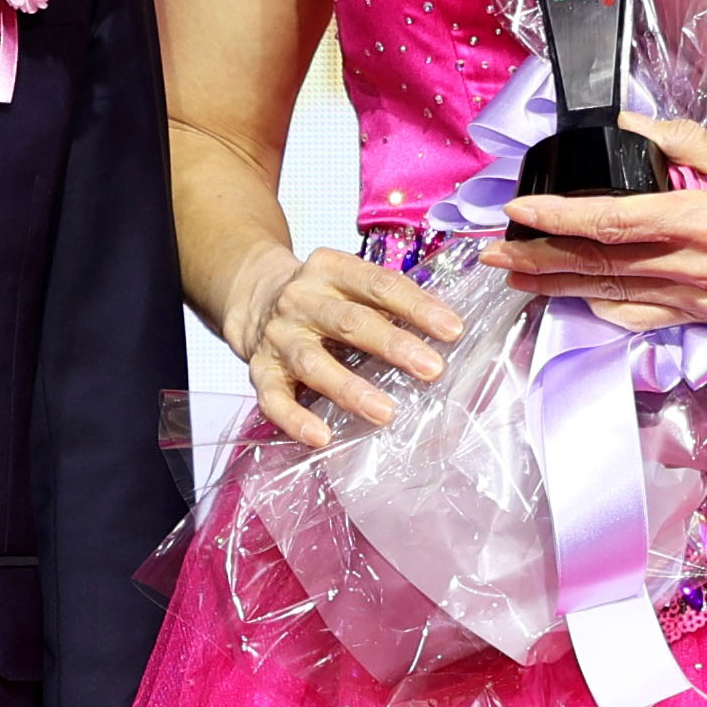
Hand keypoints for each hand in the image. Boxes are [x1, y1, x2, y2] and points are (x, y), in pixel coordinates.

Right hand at [225, 244, 463, 449]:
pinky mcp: (260, 370)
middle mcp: (301, 300)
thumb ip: (389, 301)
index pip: (379, 284)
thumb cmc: (322, 297)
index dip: (416, 306)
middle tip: (431, 369)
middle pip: (349, 322)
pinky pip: (274, 398)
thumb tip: (445, 330)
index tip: (452, 330)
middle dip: (393, 346)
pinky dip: (295, 419)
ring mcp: (278, 336)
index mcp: (330, 270)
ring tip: (385, 412)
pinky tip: (322, 436)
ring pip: (313, 363)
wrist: (255, 297)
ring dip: (350, 389)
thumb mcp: (350, 283)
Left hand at [492, 117, 706, 330]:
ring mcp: (699, 298)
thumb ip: (685, 143)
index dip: (557, 215)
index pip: (609, 221)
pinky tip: (580, 304)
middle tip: (490, 255)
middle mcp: (691, 267)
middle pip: (597, 265)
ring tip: (516, 280)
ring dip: (558, 288)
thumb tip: (633, 127)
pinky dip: (605, 310)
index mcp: (698, 221)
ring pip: (612, 295)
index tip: (517, 209)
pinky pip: (645, 316)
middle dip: (538, 259)